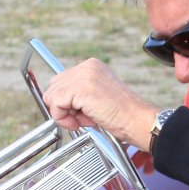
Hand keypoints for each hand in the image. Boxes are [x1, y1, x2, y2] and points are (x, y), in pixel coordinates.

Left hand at [40, 59, 160, 149]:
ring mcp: (83, 76)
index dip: (66, 101)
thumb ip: (79, 95)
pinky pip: (55, 104)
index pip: (62, 81)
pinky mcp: (80, 89)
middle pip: (53, 87)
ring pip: (52, 96)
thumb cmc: (122, 115)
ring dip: (63, 114)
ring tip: (83, 120)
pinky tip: (79, 123)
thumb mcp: (97, 97)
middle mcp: (86, 67)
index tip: (80, 114)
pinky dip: (62, 118)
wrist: (136, 120)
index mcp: (91, 66)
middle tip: (81, 118)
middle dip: (63, 106)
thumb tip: (59, 103)